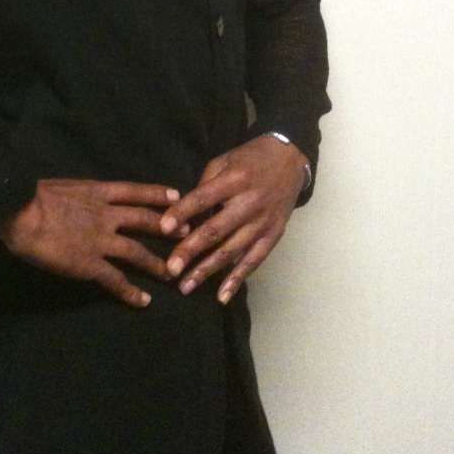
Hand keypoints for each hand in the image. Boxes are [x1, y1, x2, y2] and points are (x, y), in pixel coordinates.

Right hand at [0, 178, 182, 307]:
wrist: (21, 212)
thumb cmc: (32, 195)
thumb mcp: (63, 186)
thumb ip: (78, 195)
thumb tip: (80, 199)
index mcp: (97, 192)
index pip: (133, 191)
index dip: (156, 193)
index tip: (176, 195)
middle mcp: (105, 215)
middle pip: (144, 219)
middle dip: (167, 225)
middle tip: (187, 231)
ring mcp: (101, 240)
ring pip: (137, 252)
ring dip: (156, 263)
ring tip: (172, 273)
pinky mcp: (91, 264)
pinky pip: (116, 280)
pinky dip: (131, 292)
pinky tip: (143, 301)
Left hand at [159, 136, 306, 304]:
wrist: (290, 158)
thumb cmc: (250, 158)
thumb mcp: (224, 160)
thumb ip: (205, 185)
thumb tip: (184, 212)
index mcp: (234, 180)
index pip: (204, 198)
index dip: (183, 213)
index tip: (164, 228)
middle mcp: (249, 203)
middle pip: (216, 230)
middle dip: (191, 250)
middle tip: (171, 269)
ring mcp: (263, 222)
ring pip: (232, 251)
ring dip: (208, 270)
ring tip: (186, 285)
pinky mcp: (274, 235)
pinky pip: (254, 261)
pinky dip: (237, 279)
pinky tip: (222, 296)